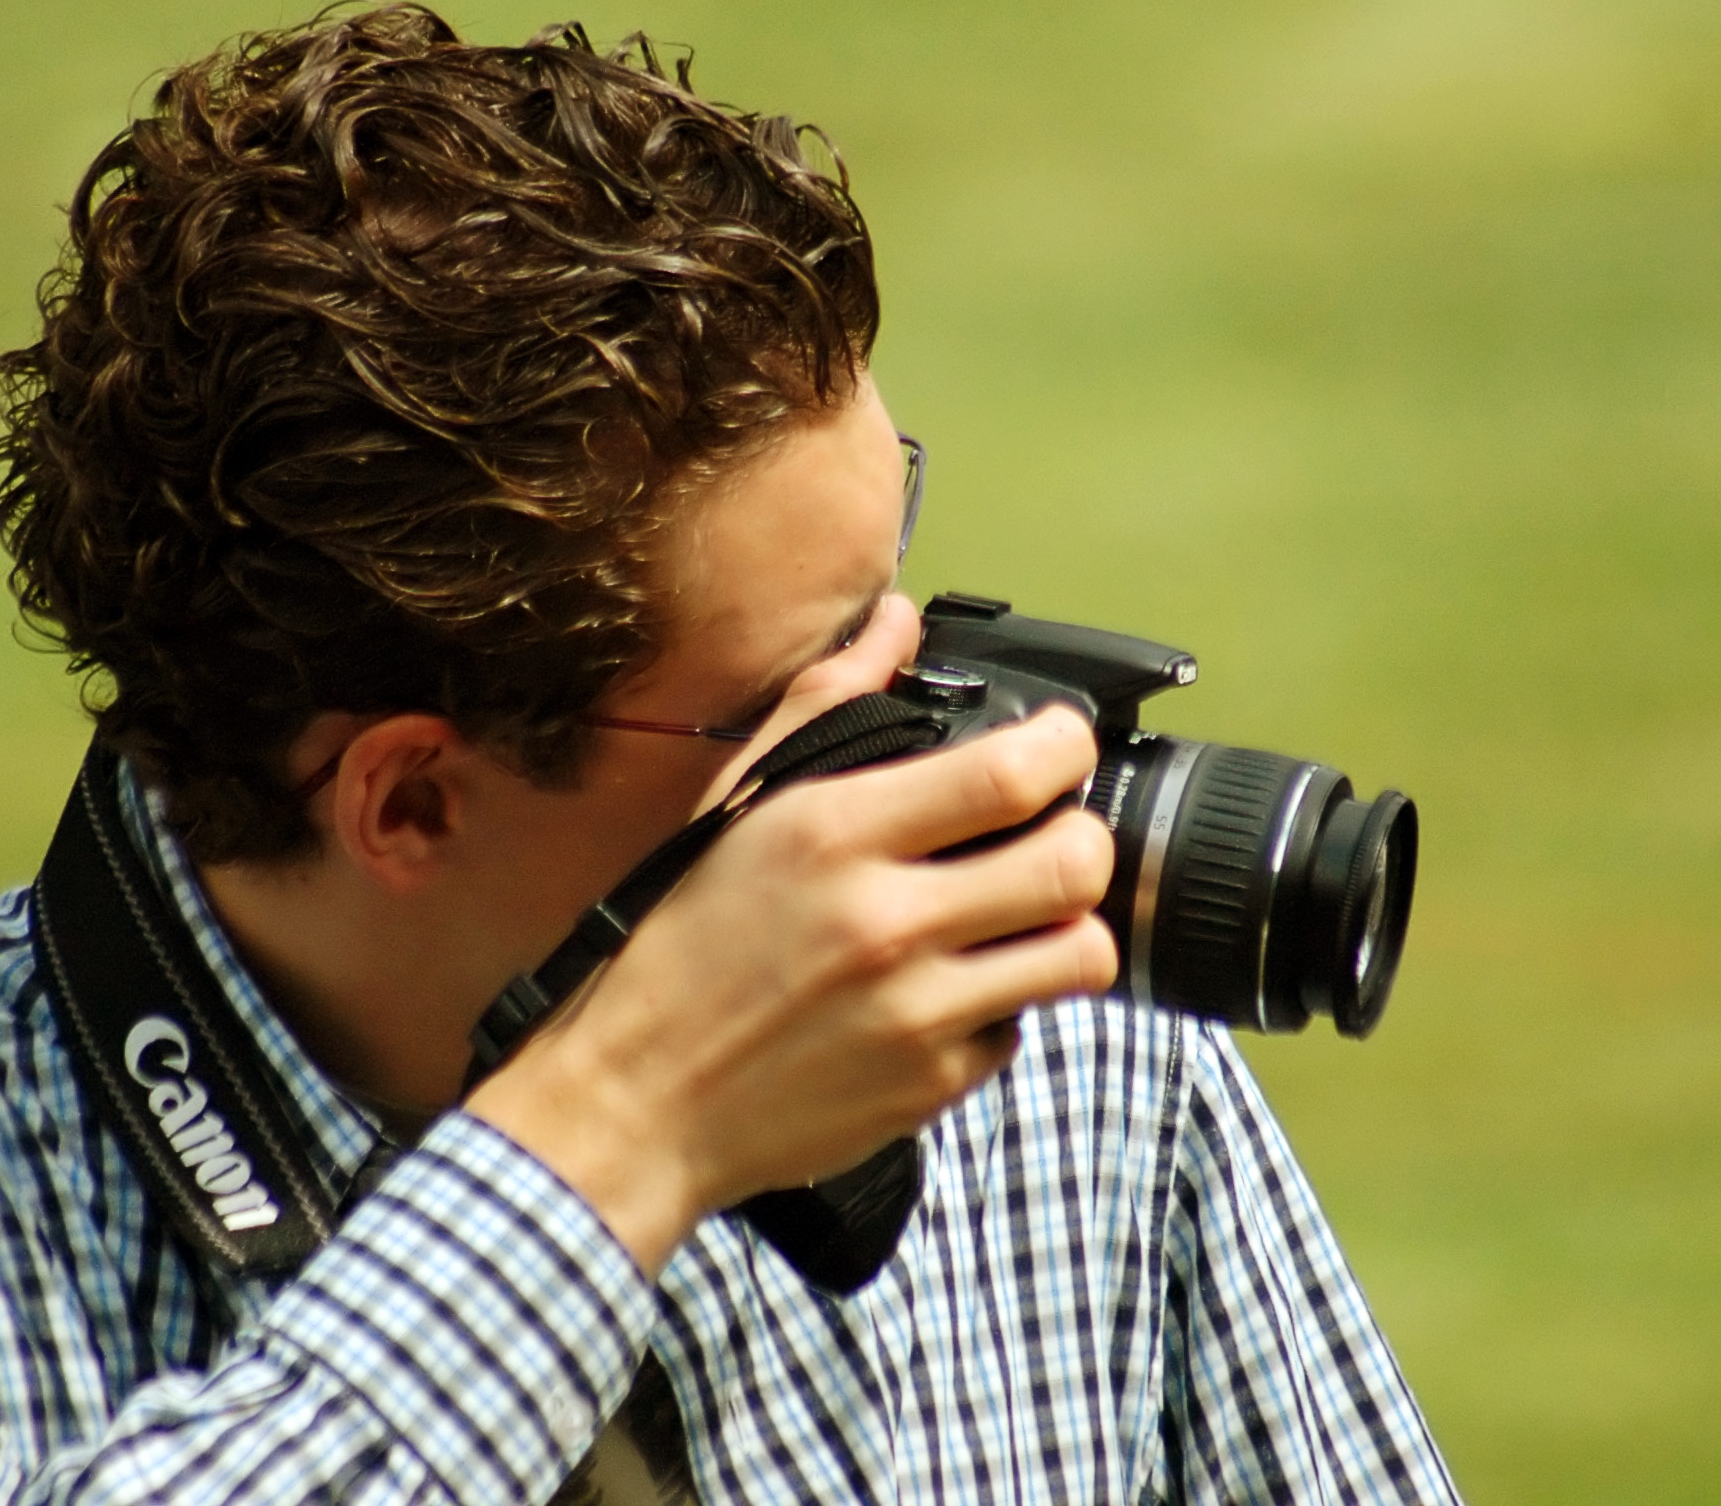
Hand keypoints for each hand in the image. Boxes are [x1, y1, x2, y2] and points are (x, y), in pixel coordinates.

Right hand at [466, 597, 1119, 1273]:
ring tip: (1026, 914)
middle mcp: (887, 923)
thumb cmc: (682, 942)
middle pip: (1074, 864)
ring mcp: (917, 1014)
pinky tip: (955, 988)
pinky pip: (1021, 1030)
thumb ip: (830, 699)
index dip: (1065, 746)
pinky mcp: (931, 1086)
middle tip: (1055, 835)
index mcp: (836, 834)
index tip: (1062, 743)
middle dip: (1083, 838)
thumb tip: (899, 619)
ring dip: (1069, 926)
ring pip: (1079, 955)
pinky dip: (1005, 1005)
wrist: (637, 1100)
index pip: (1009, 774)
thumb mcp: (740, 802)